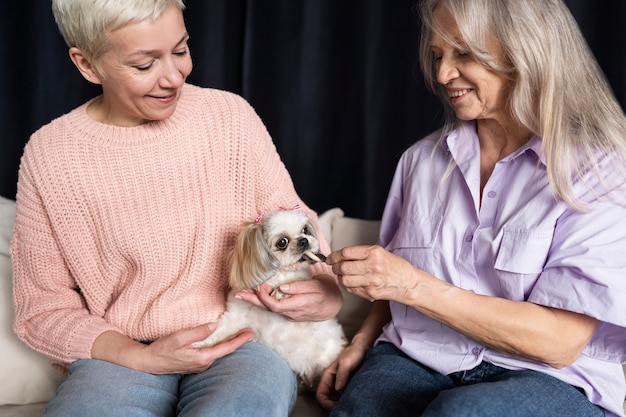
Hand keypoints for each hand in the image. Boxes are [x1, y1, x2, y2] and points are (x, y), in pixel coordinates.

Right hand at [92, 325, 253, 374]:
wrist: (149, 362)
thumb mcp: (179, 337)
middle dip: (238, 341)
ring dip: (229, 344)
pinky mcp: (196, 364)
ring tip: (240, 334)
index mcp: (202, 357)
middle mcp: (204, 364)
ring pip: (219, 353)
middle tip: (250, 331)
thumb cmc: (162, 349)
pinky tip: (223, 340)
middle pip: (225, 351)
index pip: (226, 348)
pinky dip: (220, 346)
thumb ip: (197, 332)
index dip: (239, 340)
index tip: (250, 332)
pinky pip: (213, 354)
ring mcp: (200, 365)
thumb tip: (214, 325)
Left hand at [233, 274, 341, 320]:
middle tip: (238, 293)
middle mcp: (291, 313)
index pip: (275, 305)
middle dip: (252, 300)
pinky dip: (262, 301)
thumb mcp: (316, 286)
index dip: (264, 297)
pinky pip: (273, 307)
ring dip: (255, 301)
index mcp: (298, 305)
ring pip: (268, 308)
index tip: (260, 285)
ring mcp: (290, 314)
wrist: (333, 305)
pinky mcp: (289, 312)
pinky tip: (254, 296)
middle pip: (267, 308)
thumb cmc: (325, 293)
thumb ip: (300, 288)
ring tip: (241, 294)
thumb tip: (282, 288)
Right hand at [315, 340, 367, 410]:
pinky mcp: (348, 386)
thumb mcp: (347, 362)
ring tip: (350, 404)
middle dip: (334, 406)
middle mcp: (332, 382)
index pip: (320, 394)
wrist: (365, 347)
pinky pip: (345, 397)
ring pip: (336, 400)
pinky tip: (355, 400)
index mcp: (328, 376)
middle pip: (328, 400)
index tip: (336, 407)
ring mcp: (340, 385)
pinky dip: (348, 401)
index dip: (326, 403)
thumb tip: (338, 388)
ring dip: (341, 404)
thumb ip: (342, 375)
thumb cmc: (355, 352)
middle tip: (345, 408)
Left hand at [327, 245, 419, 303]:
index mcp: (374, 253)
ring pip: (344, 280)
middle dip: (335, 267)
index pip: (346, 253)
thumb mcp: (380, 252)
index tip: (330, 258)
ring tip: (343, 275)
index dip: (334, 256)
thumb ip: (361, 253)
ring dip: (340, 277)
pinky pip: (350, 289)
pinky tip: (352, 282)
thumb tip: (340, 256)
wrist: (408, 283)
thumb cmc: (395, 267)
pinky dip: (347, 285)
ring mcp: (371, 281)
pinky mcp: (370, 292)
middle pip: (343, 267)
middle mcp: (372, 266)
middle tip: (335, 266)